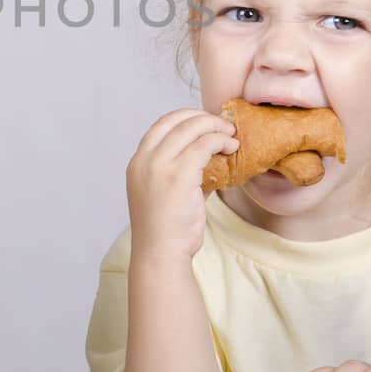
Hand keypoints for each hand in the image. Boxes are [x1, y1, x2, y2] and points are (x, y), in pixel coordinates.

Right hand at [126, 109, 238, 261]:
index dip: (186, 117)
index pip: (161, 124)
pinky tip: (232, 147)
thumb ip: (183, 171)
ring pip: (192, 128)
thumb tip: (210, 156)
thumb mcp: (166, 192)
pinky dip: (221, 141)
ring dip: (216, 127)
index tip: (206, 122)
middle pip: (177, 120)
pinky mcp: (178, 175)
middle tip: (224, 125)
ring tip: (232, 134)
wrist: (161, 254)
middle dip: (204, 118)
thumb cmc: (166, 229)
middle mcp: (145, 159)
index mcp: (138, 162)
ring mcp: (159, 165)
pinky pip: (204, 145)